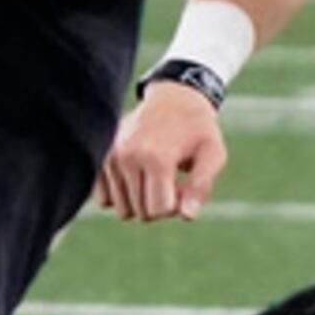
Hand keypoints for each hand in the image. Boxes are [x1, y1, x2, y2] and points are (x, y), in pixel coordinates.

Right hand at [99, 79, 226, 219]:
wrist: (174, 98)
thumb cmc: (198, 130)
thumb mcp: (213, 154)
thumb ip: (201, 186)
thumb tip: (187, 216)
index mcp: (156, 158)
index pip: (159, 210)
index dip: (176, 207)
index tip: (183, 187)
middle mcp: (128, 157)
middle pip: (141, 213)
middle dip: (160, 205)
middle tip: (172, 180)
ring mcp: (111, 157)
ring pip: (122, 210)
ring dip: (141, 202)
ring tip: (155, 178)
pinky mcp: (101, 158)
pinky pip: (104, 200)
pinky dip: (122, 196)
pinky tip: (137, 178)